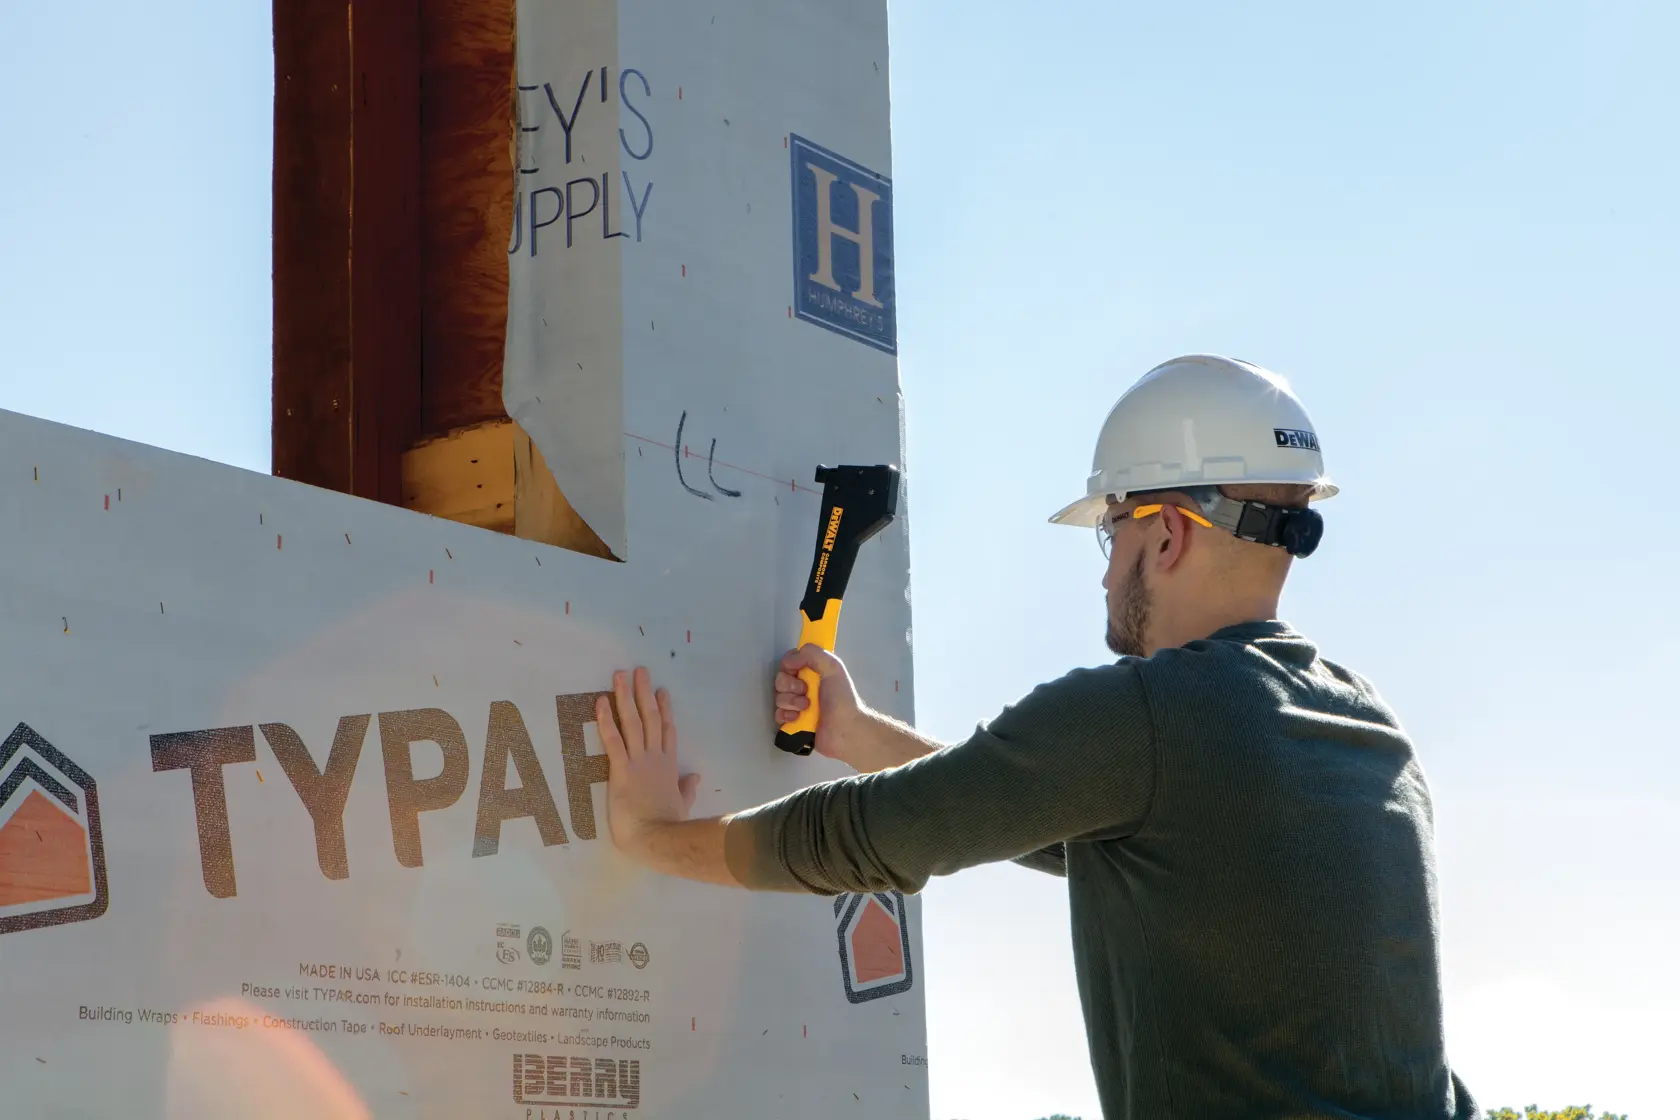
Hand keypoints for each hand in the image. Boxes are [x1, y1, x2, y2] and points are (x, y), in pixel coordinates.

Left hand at [596, 667, 700, 858]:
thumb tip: (696, 778)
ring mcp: (640, 762)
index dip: (664, 710)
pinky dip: (606, 720)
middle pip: (651, 718)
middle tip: (640, 670)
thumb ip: (687, 789)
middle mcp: (655, 758)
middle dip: (644, 693)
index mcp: (669, 767)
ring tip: (621, 675)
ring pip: (633, 722)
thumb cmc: (668, 825)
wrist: (658, 838)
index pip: (667, 731)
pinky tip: (601, 702)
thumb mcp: (682, 804)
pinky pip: (613, 740)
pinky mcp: (623, 770)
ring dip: (626, 697)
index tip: (661, 691)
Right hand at [773, 644, 867, 767]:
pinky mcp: (793, 723)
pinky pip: (778, 715)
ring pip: (779, 698)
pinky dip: (787, 715)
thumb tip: (790, 658)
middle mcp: (803, 688)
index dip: (789, 665)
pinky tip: (798, 718)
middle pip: (780, 680)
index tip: (797, 670)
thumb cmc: (841, 699)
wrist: (845, 730)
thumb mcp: (833, 667)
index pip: (789, 663)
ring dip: (791, 702)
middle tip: (805, 691)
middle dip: (790, 685)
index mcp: (813, 673)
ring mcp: (797, 706)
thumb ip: (812, 653)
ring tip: (806, 707)